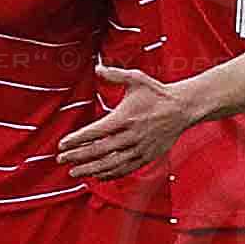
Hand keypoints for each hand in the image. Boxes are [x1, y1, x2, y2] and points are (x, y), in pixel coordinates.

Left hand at [60, 64, 192, 181]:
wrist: (183, 108)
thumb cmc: (158, 93)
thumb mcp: (136, 78)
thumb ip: (115, 75)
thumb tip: (98, 68)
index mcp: (125, 117)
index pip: (95, 132)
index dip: (76, 140)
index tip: (62, 145)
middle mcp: (131, 135)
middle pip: (99, 150)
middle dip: (78, 156)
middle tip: (61, 160)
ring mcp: (140, 148)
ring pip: (111, 163)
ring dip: (91, 169)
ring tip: (74, 172)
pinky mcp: (147, 156)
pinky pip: (126, 169)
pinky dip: (110, 174)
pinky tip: (97, 176)